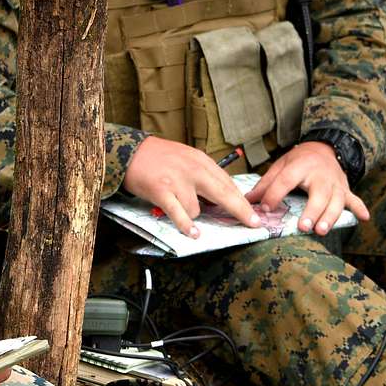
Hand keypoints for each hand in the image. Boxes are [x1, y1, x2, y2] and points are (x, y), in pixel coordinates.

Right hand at [122, 135, 260, 236]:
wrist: (131, 152)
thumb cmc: (159, 157)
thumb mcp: (187, 158)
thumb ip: (203, 174)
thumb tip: (219, 197)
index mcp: (201, 161)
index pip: (227, 183)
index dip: (242, 200)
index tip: (253, 212)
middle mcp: (193, 170)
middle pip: (224, 194)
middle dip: (241, 210)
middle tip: (253, 224)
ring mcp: (178, 181)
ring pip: (198, 209)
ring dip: (193, 215)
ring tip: (178, 206)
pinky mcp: (162, 192)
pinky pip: (179, 213)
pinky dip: (187, 225)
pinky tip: (194, 234)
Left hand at [246, 142, 369, 235]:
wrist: (325, 148)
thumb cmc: (300, 161)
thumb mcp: (281, 165)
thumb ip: (266, 184)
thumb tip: (248, 201)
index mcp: (300, 166)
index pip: (287, 180)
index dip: (275, 194)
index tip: (266, 209)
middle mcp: (320, 175)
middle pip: (319, 193)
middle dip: (312, 211)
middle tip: (304, 226)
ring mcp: (335, 183)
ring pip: (336, 200)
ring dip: (330, 216)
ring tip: (321, 230)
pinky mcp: (345, 189)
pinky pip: (354, 199)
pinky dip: (359, 208)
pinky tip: (364, 218)